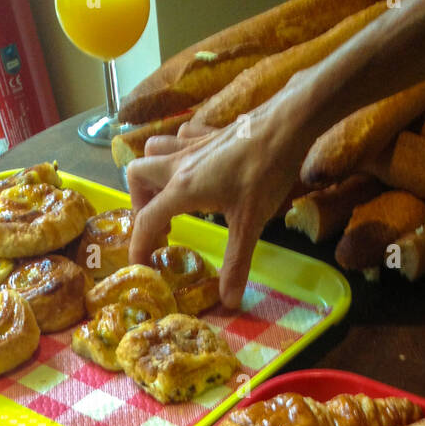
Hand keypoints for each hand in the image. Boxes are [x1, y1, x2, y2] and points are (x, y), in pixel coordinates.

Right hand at [127, 93, 308, 308]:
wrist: (287, 124)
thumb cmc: (266, 171)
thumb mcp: (251, 223)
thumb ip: (237, 263)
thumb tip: (229, 302)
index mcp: (183, 188)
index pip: (147, 219)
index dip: (138, 246)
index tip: (140, 265)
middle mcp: (179, 163)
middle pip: (137, 175)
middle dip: (140, 202)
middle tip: (160, 225)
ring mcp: (193, 144)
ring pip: (154, 150)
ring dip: (154, 173)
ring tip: (171, 196)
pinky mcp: (209, 132)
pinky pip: (180, 138)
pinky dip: (178, 152)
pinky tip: (195, 166)